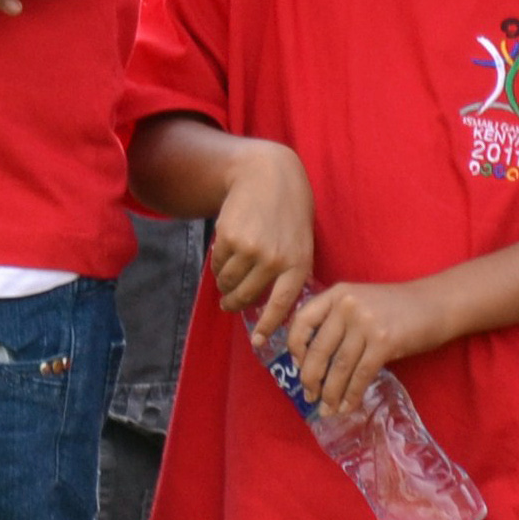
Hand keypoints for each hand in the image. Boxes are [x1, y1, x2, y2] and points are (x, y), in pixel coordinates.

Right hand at [207, 141, 315, 341]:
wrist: (269, 177)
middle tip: (228, 303)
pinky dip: (218, 263)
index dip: (269, 325)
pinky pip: (217, 264)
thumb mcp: (301, 244)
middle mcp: (275, 260)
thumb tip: (276, 312)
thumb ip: (291, 274)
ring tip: (228, 274)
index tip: (258, 342)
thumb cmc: (288, 215)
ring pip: (228, 282)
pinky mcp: (230, 237)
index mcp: (298, 264)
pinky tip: (227, 251)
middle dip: (234, 303)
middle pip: (247, 296)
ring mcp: (251, 249)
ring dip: (224, 283)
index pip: (282, 305)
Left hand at [284, 280, 448, 421]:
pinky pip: (360, 375)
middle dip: (310, 378)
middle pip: (319, 349)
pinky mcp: (385, 342)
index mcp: (337, 293)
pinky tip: (346, 407)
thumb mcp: (361, 301)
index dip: (295, 347)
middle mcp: (348, 305)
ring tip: (327, 409)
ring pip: (339, 367)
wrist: (437, 304)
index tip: (297, 365)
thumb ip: (337, 319)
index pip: (302, 321)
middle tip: (309, 396)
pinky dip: (351, 395)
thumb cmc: (398, 307)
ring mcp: (366, 323)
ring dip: (330, 393)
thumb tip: (311, 358)